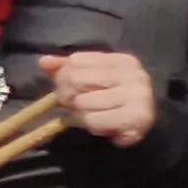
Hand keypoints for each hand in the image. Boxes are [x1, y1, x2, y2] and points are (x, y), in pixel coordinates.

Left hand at [41, 50, 155, 146]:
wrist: (143, 124)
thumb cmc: (114, 100)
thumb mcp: (93, 80)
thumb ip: (67, 69)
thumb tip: (44, 62)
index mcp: (121, 61)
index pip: (75, 61)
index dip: (64, 77)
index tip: (72, 89)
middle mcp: (132, 74)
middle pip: (75, 80)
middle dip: (69, 97)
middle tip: (78, 106)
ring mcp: (137, 95)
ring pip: (82, 103)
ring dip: (80, 114)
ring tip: (94, 115)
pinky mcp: (136, 116)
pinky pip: (92, 120)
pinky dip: (91, 126)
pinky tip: (103, 125)